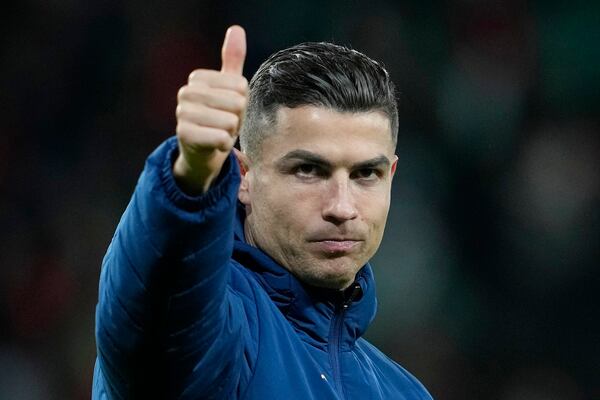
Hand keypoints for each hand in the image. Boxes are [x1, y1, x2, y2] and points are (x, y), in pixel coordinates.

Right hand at [173, 25, 246, 193]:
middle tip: (224, 124)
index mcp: (198, 78)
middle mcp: (186, 92)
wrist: (203, 152)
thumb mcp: (228, 88)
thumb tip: (237, 29)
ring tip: (218, 133)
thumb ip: (232, 60)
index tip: (228, 110)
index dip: (242, 103)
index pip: (241, 87)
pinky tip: (213, 145)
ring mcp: (182, 113)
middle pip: (237, 103)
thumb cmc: (218, 117)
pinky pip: (221, 138)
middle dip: (237, 119)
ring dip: (230, 133)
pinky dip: (223, 145)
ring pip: (230, 122)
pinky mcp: (184, 135)